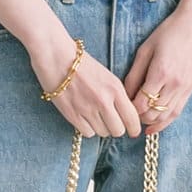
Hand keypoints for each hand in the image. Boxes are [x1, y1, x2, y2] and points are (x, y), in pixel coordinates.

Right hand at [28, 28, 144, 137]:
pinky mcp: (72, 115)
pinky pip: (88, 133)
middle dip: (117, 128)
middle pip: (118, 130)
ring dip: (101, 128)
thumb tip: (126, 116)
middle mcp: (104, 101)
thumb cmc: (82, 64)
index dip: (134, 128)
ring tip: (95, 116)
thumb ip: (118, 97)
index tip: (132, 130)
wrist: (57, 57)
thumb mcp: (108, 77)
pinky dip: (88, 129)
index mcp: (115, 89)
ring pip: (103, 133)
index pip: (132, 119)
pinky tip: (85, 118)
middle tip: (111, 122)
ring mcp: (87, 109)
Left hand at [120, 7, 191, 134]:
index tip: (121, 106)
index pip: (141, 103)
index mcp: (160, 73)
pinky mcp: (190, 89)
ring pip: (165, 116)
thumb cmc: (167, 34)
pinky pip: (177, 112)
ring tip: (138, 121)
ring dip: (150, 121)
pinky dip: (164, 122)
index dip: (129, 109)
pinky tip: (153, 127)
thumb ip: (134, 75)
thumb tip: (124, 95)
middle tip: (127, 114)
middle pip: (152, 113)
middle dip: (138, 117)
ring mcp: (185, 88)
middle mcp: (174, 84)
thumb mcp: (145, 51)